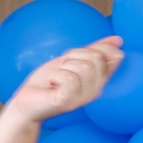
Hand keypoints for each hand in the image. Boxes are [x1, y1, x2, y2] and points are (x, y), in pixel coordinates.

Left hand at [7, 36, 124, 123]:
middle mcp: (96, 89)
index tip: (74, 57)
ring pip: (83, 66)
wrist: (24, 102)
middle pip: (96, 57)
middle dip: (72, 57)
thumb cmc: (45, 82)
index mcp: (99, 79)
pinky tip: (51, 85)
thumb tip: (118, 40)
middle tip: (60, 70)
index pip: (115, 56)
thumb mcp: (69, 61)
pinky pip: (69, 77)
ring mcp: (84, 97)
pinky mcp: (70, 101)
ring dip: (63, 68)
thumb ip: (92, 50)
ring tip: (55, 79)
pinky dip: (56, 76)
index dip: (96, 48)